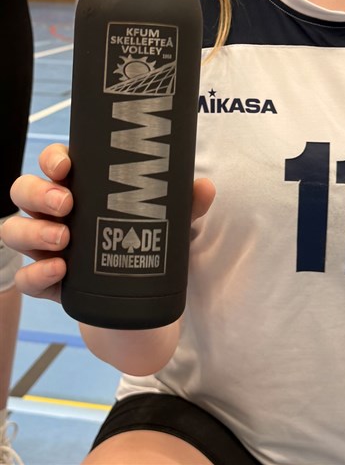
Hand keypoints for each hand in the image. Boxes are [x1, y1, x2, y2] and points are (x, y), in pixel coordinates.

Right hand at [0, 143, 215, 302]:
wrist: (141, 305)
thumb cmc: (147, 243)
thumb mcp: (170, 222)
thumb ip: (187, 203)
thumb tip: (204, 186)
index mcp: (81, 187)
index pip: (55, 163)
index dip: (53, 159)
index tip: (66, 165)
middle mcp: (55, 213)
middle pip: (25, 191)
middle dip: (39, 193)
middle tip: (67, 203)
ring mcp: (46, 247)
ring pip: (15, 231)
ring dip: (33, 231)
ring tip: (63, 239)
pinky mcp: (47, 282)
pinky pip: (26, 277)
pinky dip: (36, 273)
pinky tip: (59, 271)